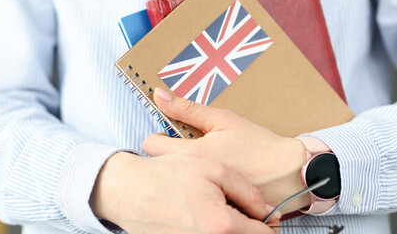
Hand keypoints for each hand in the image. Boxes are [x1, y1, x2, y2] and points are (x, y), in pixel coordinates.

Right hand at [90, 152, 279, 232]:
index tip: (264, 215)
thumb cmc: (168, 175)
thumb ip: (247, 192)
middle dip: (249, 229)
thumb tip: (266, 211)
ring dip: (229, 231)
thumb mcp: (214, 169)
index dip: (268, 224)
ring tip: (217, 214)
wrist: (128, 190)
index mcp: (222, 225)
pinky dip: (210, 231)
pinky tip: (201, 220)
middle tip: (241, 214)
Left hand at [142, 88, 309, 211]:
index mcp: (193, 153)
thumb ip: (186, 109)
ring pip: (176, 181)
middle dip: (168, 157)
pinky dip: (197, 189)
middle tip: (188, 152)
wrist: (288, 172)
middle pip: (160, 166)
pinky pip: (193, 196)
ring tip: (201, 168)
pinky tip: (211, 183)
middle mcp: (193, 177)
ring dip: (182, 174)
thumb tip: (159, 95)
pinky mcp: (212, 206)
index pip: (150, 146)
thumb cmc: (257, 145)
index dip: (158, 137)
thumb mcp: (222, 120)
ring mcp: (202, 194)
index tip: (169, 136)